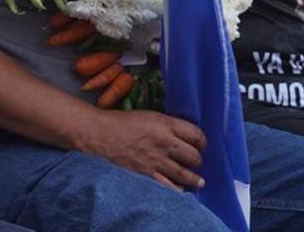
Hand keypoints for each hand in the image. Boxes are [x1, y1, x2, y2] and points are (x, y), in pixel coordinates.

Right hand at [84, 109, 206, 190]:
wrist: (100, 133)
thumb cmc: (123, 121)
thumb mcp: (150, 115)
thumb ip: (168, 125)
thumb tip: (184, 136)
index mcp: (165, 124)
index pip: (197, 135)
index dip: (203, 141)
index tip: (201, 144)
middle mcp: (165, 142)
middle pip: (194, 156)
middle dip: (198, 159)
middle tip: (196, 160)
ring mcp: (156, 160)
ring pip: (186, 173)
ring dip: (195, 178)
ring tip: (199, 180)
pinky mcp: (147, 173)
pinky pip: (169, 185)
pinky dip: (178, 189)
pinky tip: (182, 189)